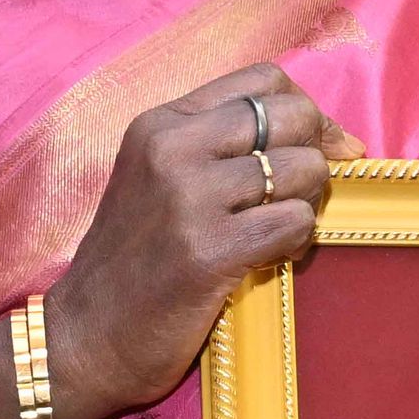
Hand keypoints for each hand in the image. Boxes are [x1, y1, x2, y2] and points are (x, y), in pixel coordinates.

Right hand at [41, 67, 337, 418]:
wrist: (83, 337)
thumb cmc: (136, 262)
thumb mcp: (161, 180)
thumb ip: (224, 148)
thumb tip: (335, 138)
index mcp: (161, 123)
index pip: (264, 80)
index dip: (306, 110)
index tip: (320, 146)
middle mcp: (172, 149)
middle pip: (291, 115)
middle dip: (317, 153)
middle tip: (300, 195)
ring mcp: (188, 198)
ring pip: (303, 168)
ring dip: (308, 203)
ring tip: (277, 231)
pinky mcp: (209, 250)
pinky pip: (295, 222)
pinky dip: (298, 242)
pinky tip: (271, 257)